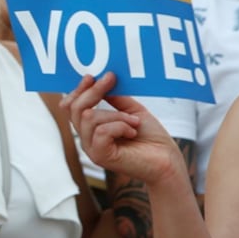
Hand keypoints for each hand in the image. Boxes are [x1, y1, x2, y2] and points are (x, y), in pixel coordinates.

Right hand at [61, 73, 179, 181]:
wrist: (168, 161)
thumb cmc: (152, 139)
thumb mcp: (132, 110)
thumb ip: (115, 98)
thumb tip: (102, 78)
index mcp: (91, 128)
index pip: (70, 106)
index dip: (78, 90)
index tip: (92, 76)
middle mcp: (87, 139)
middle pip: (75, 109)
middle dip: (93, 91)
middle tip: (111, 80)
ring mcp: (92, 149)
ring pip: (89, 117)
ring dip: (116, 114)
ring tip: (134, 122)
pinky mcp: (100, 156)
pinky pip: (101, 131)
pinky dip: (120, 126)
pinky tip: (132, 132)